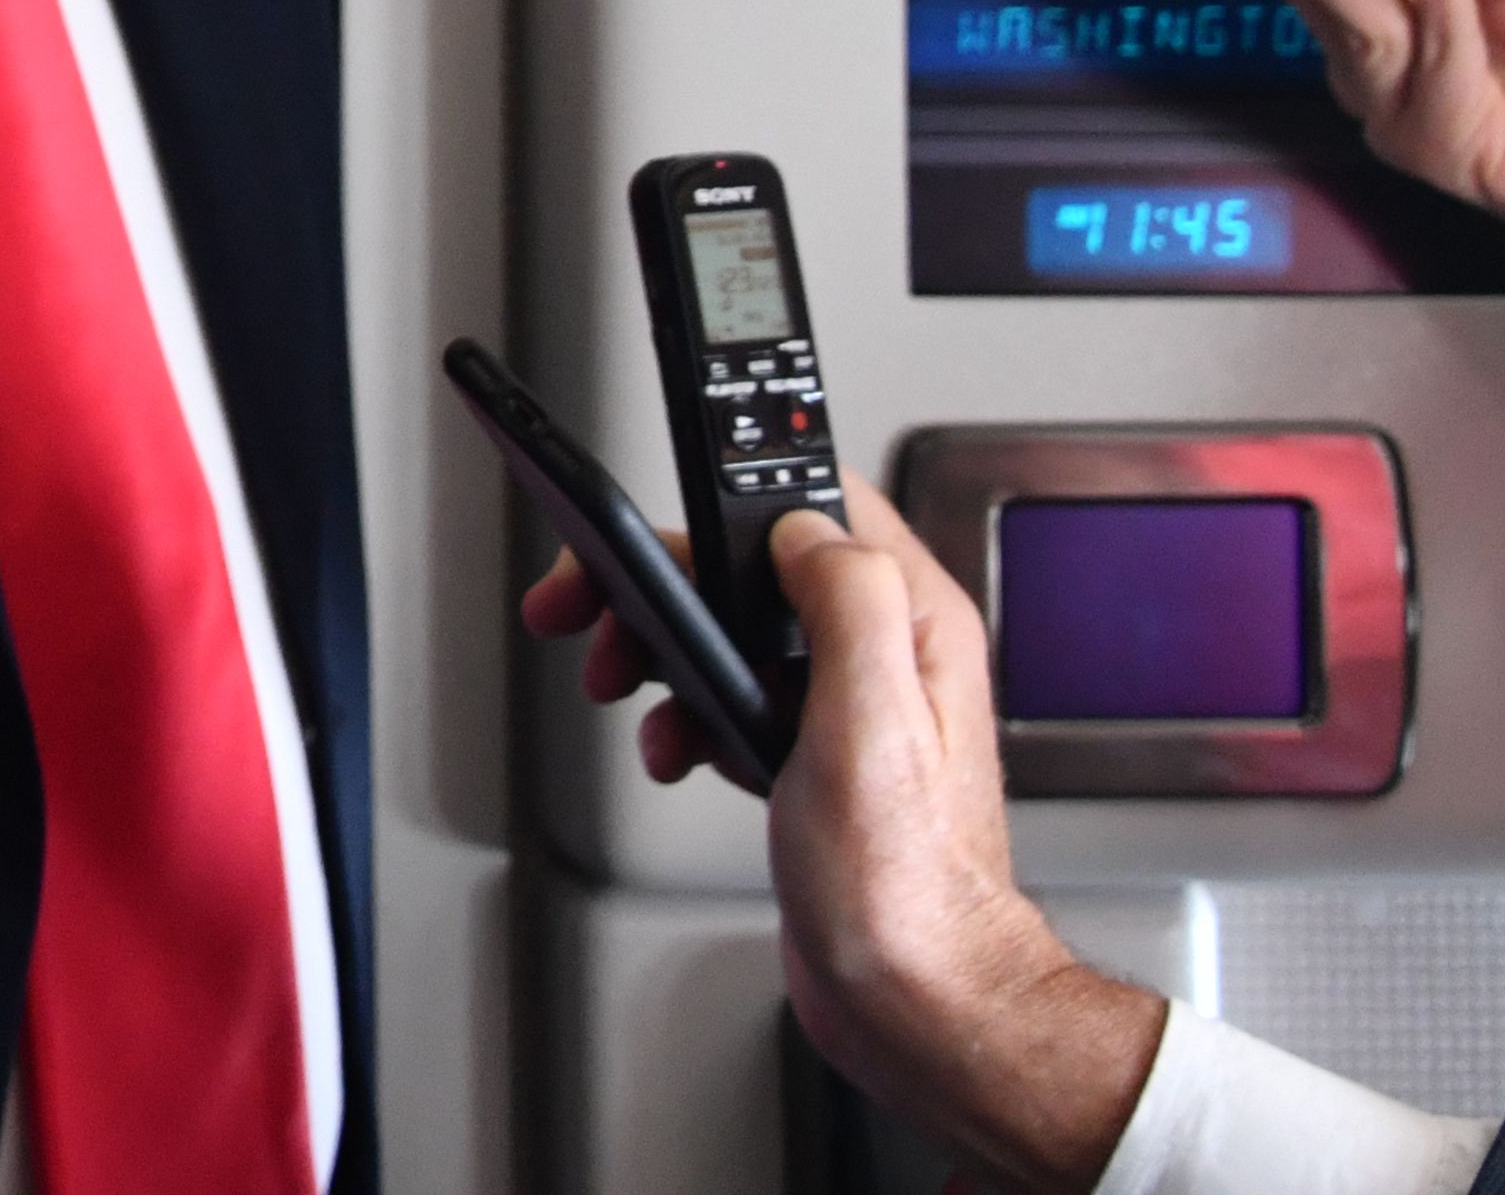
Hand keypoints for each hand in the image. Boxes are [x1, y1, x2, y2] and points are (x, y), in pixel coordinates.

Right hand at [520, 499, 1160, 1194]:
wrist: (911, 1001)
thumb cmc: (908, 889)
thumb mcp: (876, 722)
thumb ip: (850, 599)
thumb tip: (803, 525)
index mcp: (912, 622)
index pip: (818, 508)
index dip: (727, 503)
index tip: (657, 525)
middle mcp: (885, 654)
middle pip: (753, 568)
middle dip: (663, 582)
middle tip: (593, 608)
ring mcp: (847, 707)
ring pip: (731, 632)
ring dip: (662, 650)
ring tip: (622, 683)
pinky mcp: (810, 757)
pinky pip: (730, 698)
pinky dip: (685, 713)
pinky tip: (675, 747)